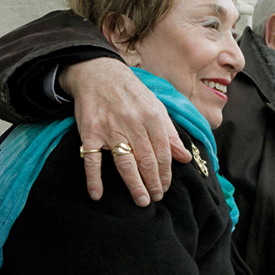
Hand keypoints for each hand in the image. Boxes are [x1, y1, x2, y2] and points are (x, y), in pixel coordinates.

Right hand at [60, 58, 191, 205]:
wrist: (99, 73)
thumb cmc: (132, 94)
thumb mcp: (157, 108)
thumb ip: (170, 134)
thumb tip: (185, 158)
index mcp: (152, 118)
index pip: (163, 153)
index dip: (166, 173)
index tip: (166, 187)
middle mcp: (133, 124)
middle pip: (147, 160)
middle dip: (154, 183)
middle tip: (156, 198)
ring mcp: (110, 129)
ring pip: (125, 162)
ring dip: (134, 184)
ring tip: (142, 201)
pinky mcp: (89, 132)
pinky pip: (92, 159)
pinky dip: (94, 178)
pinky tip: (97, 194)